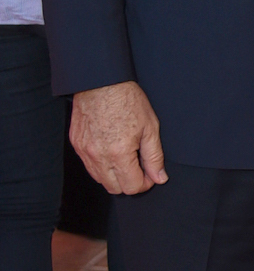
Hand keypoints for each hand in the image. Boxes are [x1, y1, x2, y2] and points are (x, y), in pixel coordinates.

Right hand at [70, 81, 166, 195]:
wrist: (101, 82)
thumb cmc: (127, 100)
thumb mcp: (150, 128)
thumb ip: (154, 157)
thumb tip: (159, 177)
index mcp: (119, 153)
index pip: (132, 187)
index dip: (145, 183)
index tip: (150, 174)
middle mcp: (99, 156)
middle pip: (115, 188)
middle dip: (130, 182)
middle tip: (139, 167)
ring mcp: (84, 151)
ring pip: (100, 180)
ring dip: (114, 176)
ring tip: (125, 158)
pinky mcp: (76, 145)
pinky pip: (89, 166)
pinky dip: (101, 165)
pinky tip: (111, 151)